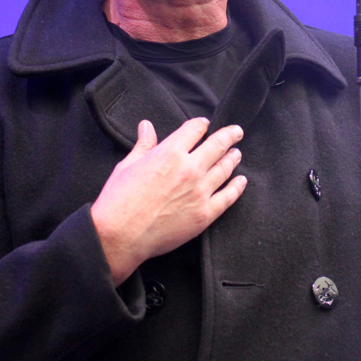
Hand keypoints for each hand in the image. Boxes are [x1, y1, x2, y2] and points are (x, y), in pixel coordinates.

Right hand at [91, 117, 246, 285]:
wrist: (120, 236)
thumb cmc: (119, 201)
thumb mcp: (127, 165)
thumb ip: (143, 144)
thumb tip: (146, 126)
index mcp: (170, 153)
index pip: (194, 129)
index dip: (202, 124)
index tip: (205, 124)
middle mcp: (189, 169)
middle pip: (217, 145)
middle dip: (229, 135)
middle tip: (236, 132)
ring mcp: (199, 192)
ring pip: (225, 168)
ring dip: (233, 158)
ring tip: (237, 153)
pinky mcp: (204, 214)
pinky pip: (228, 197)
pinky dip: (237, 187)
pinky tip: (241, 181)